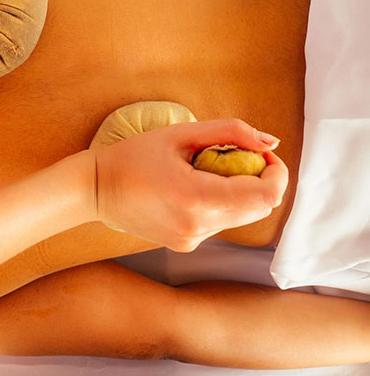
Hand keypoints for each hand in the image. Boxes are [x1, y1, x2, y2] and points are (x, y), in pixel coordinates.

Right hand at [94, 119, 287, 251]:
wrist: (97, 189)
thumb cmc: (133, 156)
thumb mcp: (181, 133)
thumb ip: (230, 132)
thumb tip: (270, 142)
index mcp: (196, 198)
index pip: (265, 197)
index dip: (276, 174)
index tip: (263, 155)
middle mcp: (198, 226)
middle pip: (259, 209)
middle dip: (259, 180)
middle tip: (234, 156)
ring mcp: (192, 239)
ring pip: (241, 216)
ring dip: (239, 191)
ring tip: (206, 170)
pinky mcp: (186, 243)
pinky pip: (220, 222)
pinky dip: (220, 202)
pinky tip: (192, 187)